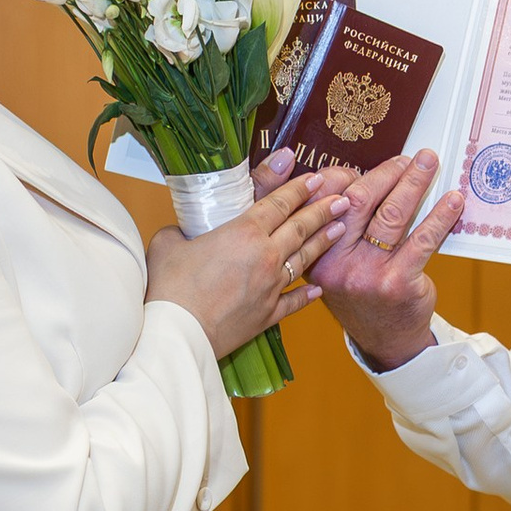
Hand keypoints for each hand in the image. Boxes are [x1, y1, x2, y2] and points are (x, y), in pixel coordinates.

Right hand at [146, 156, 348, 363]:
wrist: (178, 332)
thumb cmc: (169, 287)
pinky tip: (318, 290)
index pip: (279, 203)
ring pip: (304, 259)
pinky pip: (293, 302)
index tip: (316, 178)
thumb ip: (182, 229)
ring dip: (323, 242)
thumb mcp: (167, 243)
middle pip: (300, 228)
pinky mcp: (267, 315)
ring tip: (341, 229)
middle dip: (323, 210)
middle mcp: (265, 256)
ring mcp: (270, 287)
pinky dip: (306, 295)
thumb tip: (183, 232)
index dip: (299, 188)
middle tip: (342, 198)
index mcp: (243, 232)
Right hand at [310, 149, 466, 368]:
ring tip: (430, 163)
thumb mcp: (337, 262)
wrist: (385, 341)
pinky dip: (440, 215)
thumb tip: (362, 174)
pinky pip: (422, 240)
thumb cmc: (364, 290)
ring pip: (392, 215)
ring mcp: (366, 274)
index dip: (341, 176)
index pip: (322, 201)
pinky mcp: (397, 283)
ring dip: (414, 182)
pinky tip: (453, 201)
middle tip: (407, 159)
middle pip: (358, 201)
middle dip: (385, 172)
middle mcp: (334, 263)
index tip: (361, 166)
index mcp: (315, 252)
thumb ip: (339, 225)